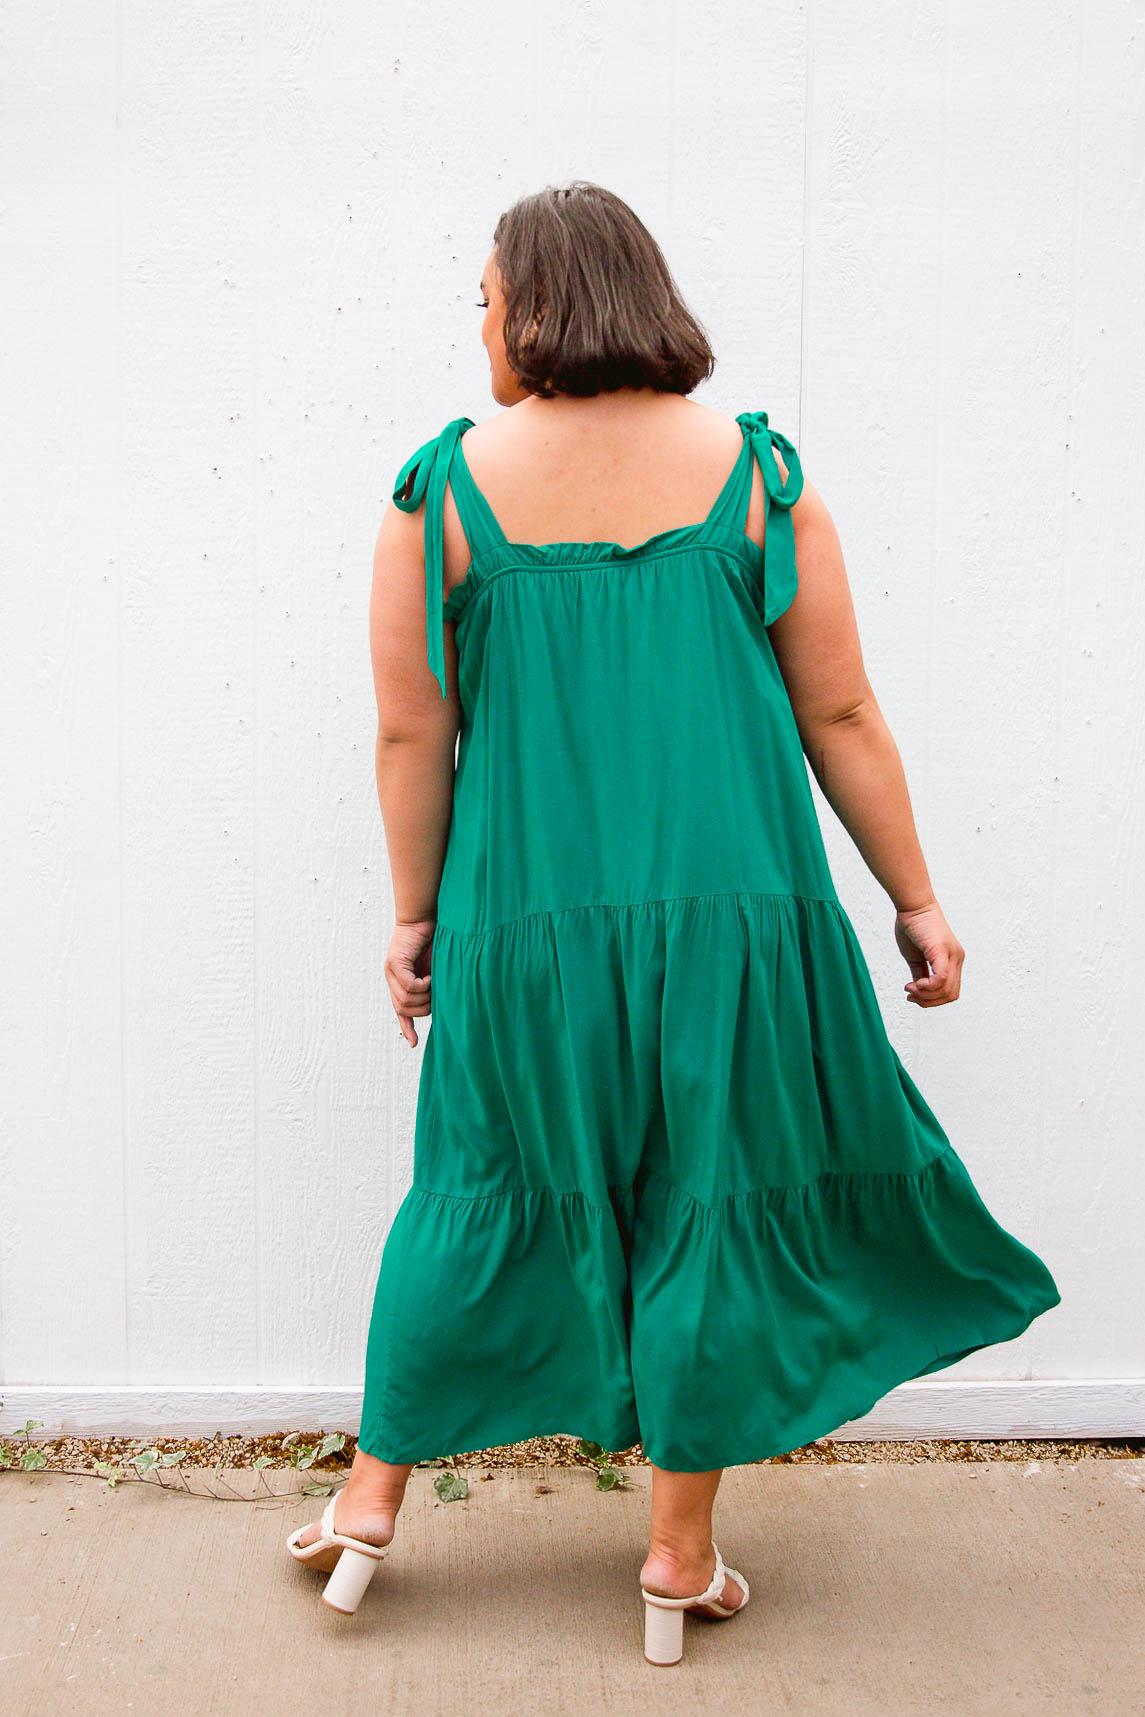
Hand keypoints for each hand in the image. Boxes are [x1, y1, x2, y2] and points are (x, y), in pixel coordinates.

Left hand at [385, 917, 434, 1045]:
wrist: (425, 914)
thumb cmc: (435, 938)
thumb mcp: (437, 967)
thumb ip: (436, 985)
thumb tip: (443, 1003)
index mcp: (400, 981)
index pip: (401, 1010)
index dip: (407, 1027)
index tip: (414, 1044)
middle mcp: (392, 978)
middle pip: (404, 1009)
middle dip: (424, 1008)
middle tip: (437, 993)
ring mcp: (390, 971)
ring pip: (405, 1000)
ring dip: (424, 997)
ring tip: (435, 982)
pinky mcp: (394, 963)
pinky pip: (409, 986)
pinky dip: (423, 986)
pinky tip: (431, 976)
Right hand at [894, 902, 963, 1007]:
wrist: (913, 905)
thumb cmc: (913, 926)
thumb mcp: (916, 957)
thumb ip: (920, 973)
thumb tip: (918, 990)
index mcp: (952, 960)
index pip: (950, 991)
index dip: (932, 999)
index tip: (912, 994)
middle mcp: (957, 959)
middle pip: (950, 995)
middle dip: (929, 1001)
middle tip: (910, 995)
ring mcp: (953, 956)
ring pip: (947, 991)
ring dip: (926, 996)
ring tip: (910, 989)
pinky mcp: (943, 952)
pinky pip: (941, 979)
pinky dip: (927, 987)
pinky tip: (915, 984)